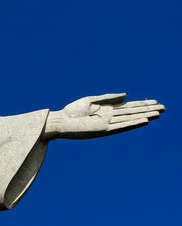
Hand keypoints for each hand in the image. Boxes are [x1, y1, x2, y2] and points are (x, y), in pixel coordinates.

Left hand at [43, 93, 164, 139]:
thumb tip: (126, 95)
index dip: (142, 104)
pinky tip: (143, 121)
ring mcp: (108, 124)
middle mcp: (110, 117)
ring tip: (158, 114)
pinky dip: (133, 123)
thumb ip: (109, 97)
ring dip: (144, 116)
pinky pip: (121, 126)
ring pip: (130, 119)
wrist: (60, 121)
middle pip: (133, 112)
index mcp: (108, 110)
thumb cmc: (72, 111)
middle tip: (164, 108)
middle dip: (148, 110)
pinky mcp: (103, 130)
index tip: (156, 102)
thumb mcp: (91, 100)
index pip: (129, 106)